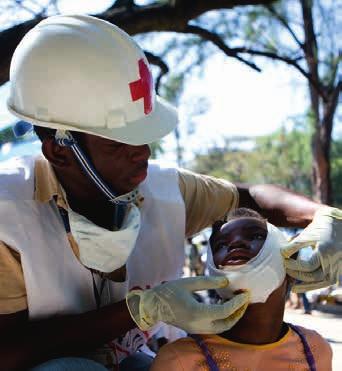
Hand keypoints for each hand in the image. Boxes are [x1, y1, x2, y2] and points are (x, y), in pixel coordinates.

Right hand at [126, 276, 249, 333]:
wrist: (154, 306)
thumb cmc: (169, 291)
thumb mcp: (188, 282)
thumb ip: (208, 282)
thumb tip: (227, 281)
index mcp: (197, 313)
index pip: (225, 311)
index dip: (238, 303)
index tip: (245, 293)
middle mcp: (199, 325)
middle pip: (227, 323)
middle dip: (239, 312)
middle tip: (244, 298)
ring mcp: (197, 329)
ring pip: (223, 328)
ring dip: (233, 316)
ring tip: (237, 301)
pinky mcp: (196, 329)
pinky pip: (216, 327)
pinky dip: (224, 318)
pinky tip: (225, 305)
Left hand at [282, 207, 341, 291]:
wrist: (338, 223)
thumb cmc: (320, 227)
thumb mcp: (307, 234)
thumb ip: (295, 245)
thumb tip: (282, 254)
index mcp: (325, 252)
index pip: (306, 266)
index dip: (293, 265)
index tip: (283, 260)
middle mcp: (333, 261)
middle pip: (314, 276)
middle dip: (297, 275)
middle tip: (286, 270)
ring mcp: (337, 266)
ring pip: (323, 282)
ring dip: (307, 286)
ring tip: (294, 288)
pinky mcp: (339, 268)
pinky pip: (328, 281)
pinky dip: (316, 284)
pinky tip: (305, 285)